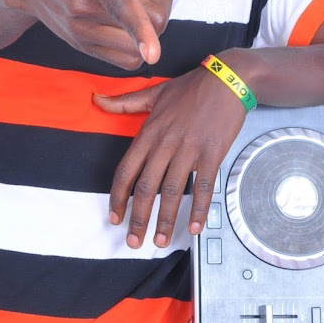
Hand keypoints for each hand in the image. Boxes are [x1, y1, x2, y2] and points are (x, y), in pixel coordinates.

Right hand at [8, 0, 172, 68]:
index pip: (117, 0)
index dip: (137, 23)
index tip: (153, 50)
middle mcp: (82, 8)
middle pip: (145, 25)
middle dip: (163, 5)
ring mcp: (80, 33)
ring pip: (136, 47)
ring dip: (151, 26)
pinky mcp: (82, 48)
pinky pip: (125, 59)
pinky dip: (137, 42)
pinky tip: (131, 19)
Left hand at [95, 66, 246, 247]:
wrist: (226, 80)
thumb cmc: (190, 87)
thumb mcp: (154, 92)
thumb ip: (125, 102)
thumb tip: (97, 100)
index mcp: (149, 131)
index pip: (126, 170)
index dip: (118, 197)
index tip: (114, 217)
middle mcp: (165, 143)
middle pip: (146, 187)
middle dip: (138, 218)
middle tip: (133, 242)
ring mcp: (189, 149)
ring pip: (173, 191)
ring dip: (166, 219)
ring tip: (161, 241)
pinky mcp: (211, 153)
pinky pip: (204, 186)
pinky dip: (199, 209)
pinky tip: (195, 227)